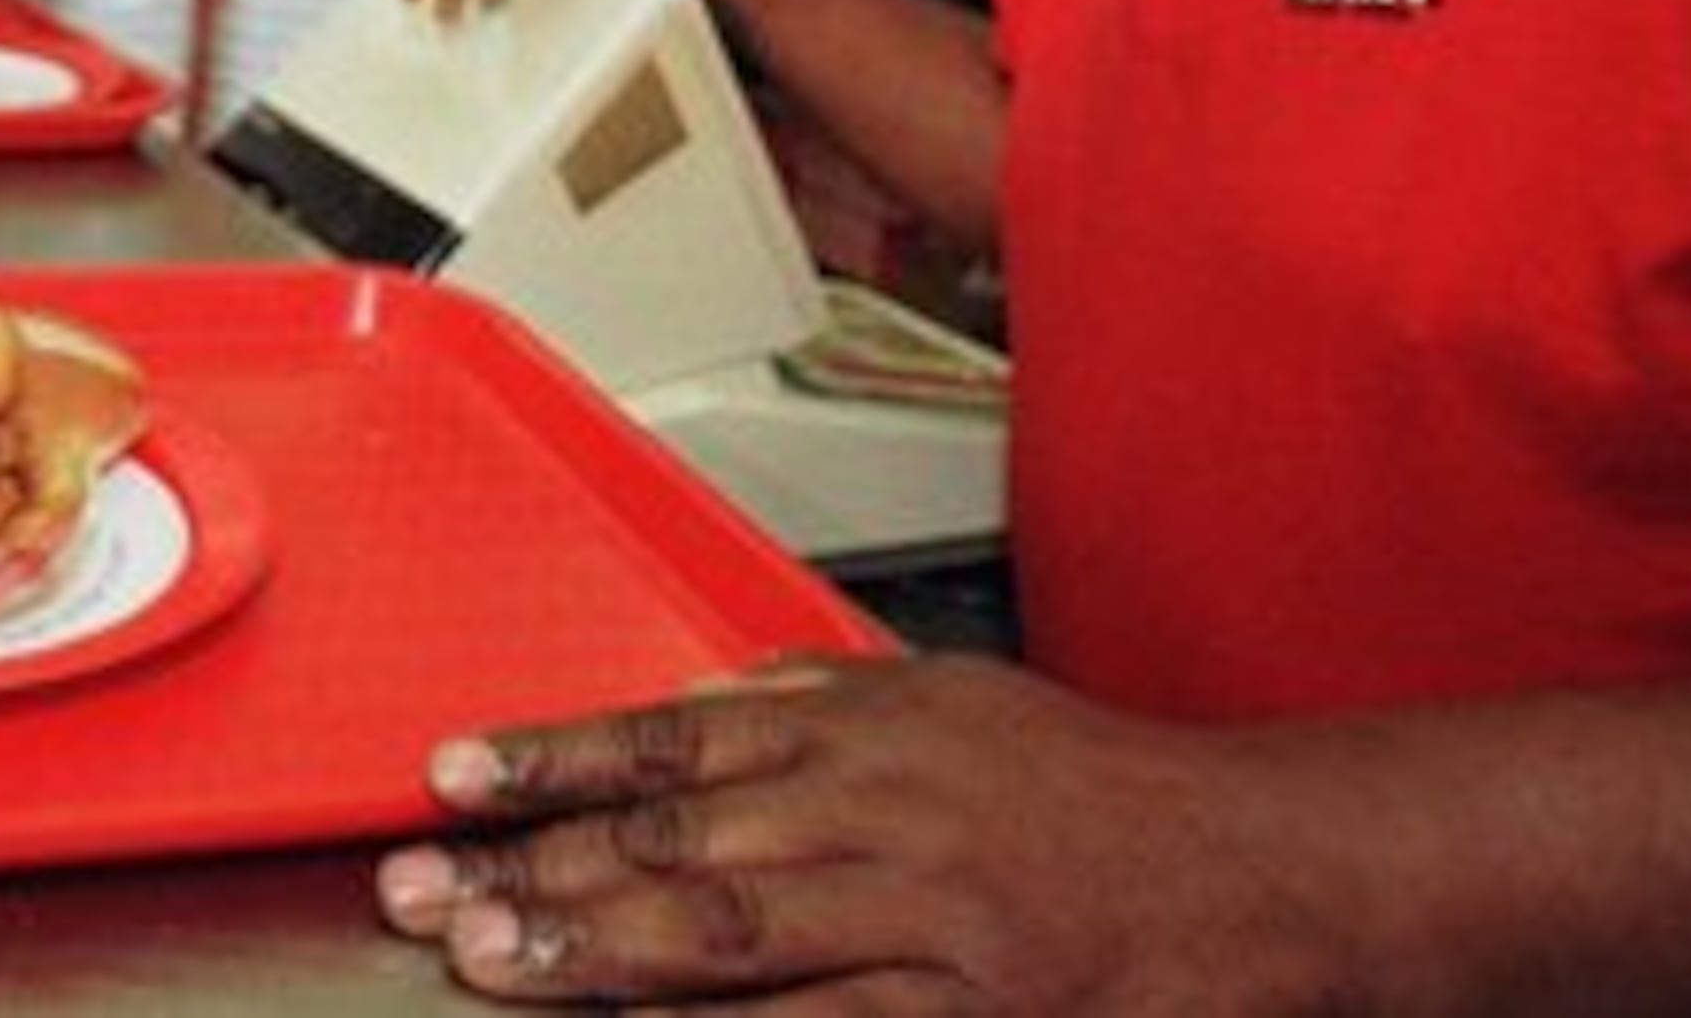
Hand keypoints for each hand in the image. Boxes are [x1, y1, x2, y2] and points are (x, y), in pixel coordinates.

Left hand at [373, 654, 1359, 1011]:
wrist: (1269, 869)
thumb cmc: (1105, 798)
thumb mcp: (954, 708)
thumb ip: (816, 703)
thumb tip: (688, 706)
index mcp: (873, 726)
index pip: (673, 739)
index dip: (549, 760)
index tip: (448, 778)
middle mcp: (888, 809)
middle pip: (676, 839)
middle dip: (534, 868)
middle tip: (421, 891)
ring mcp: (930, 921)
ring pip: (728, 936)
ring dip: (593, 952)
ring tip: (487, 962)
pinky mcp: (974, 1016)